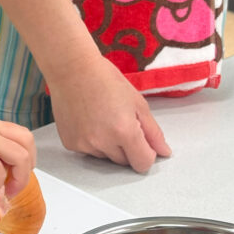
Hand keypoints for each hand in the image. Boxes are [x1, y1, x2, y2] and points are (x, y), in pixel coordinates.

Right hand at [48, 56, 170, 172]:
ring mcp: (84, 145)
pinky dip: (92, 142)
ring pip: (105, 157)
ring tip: (102, 119)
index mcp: (124, 132)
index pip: (143, 164)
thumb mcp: (137, 103)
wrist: (71, 69)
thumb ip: (152, 132)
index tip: (143, 142)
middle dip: (127, 148)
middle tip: (121, 123)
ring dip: (108, 146)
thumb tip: (163, 151)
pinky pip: (88, 152)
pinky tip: (89, 121)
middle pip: (124, 162)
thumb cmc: (104, 79)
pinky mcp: (70, 144)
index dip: (147, 154)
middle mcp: (103, 143)